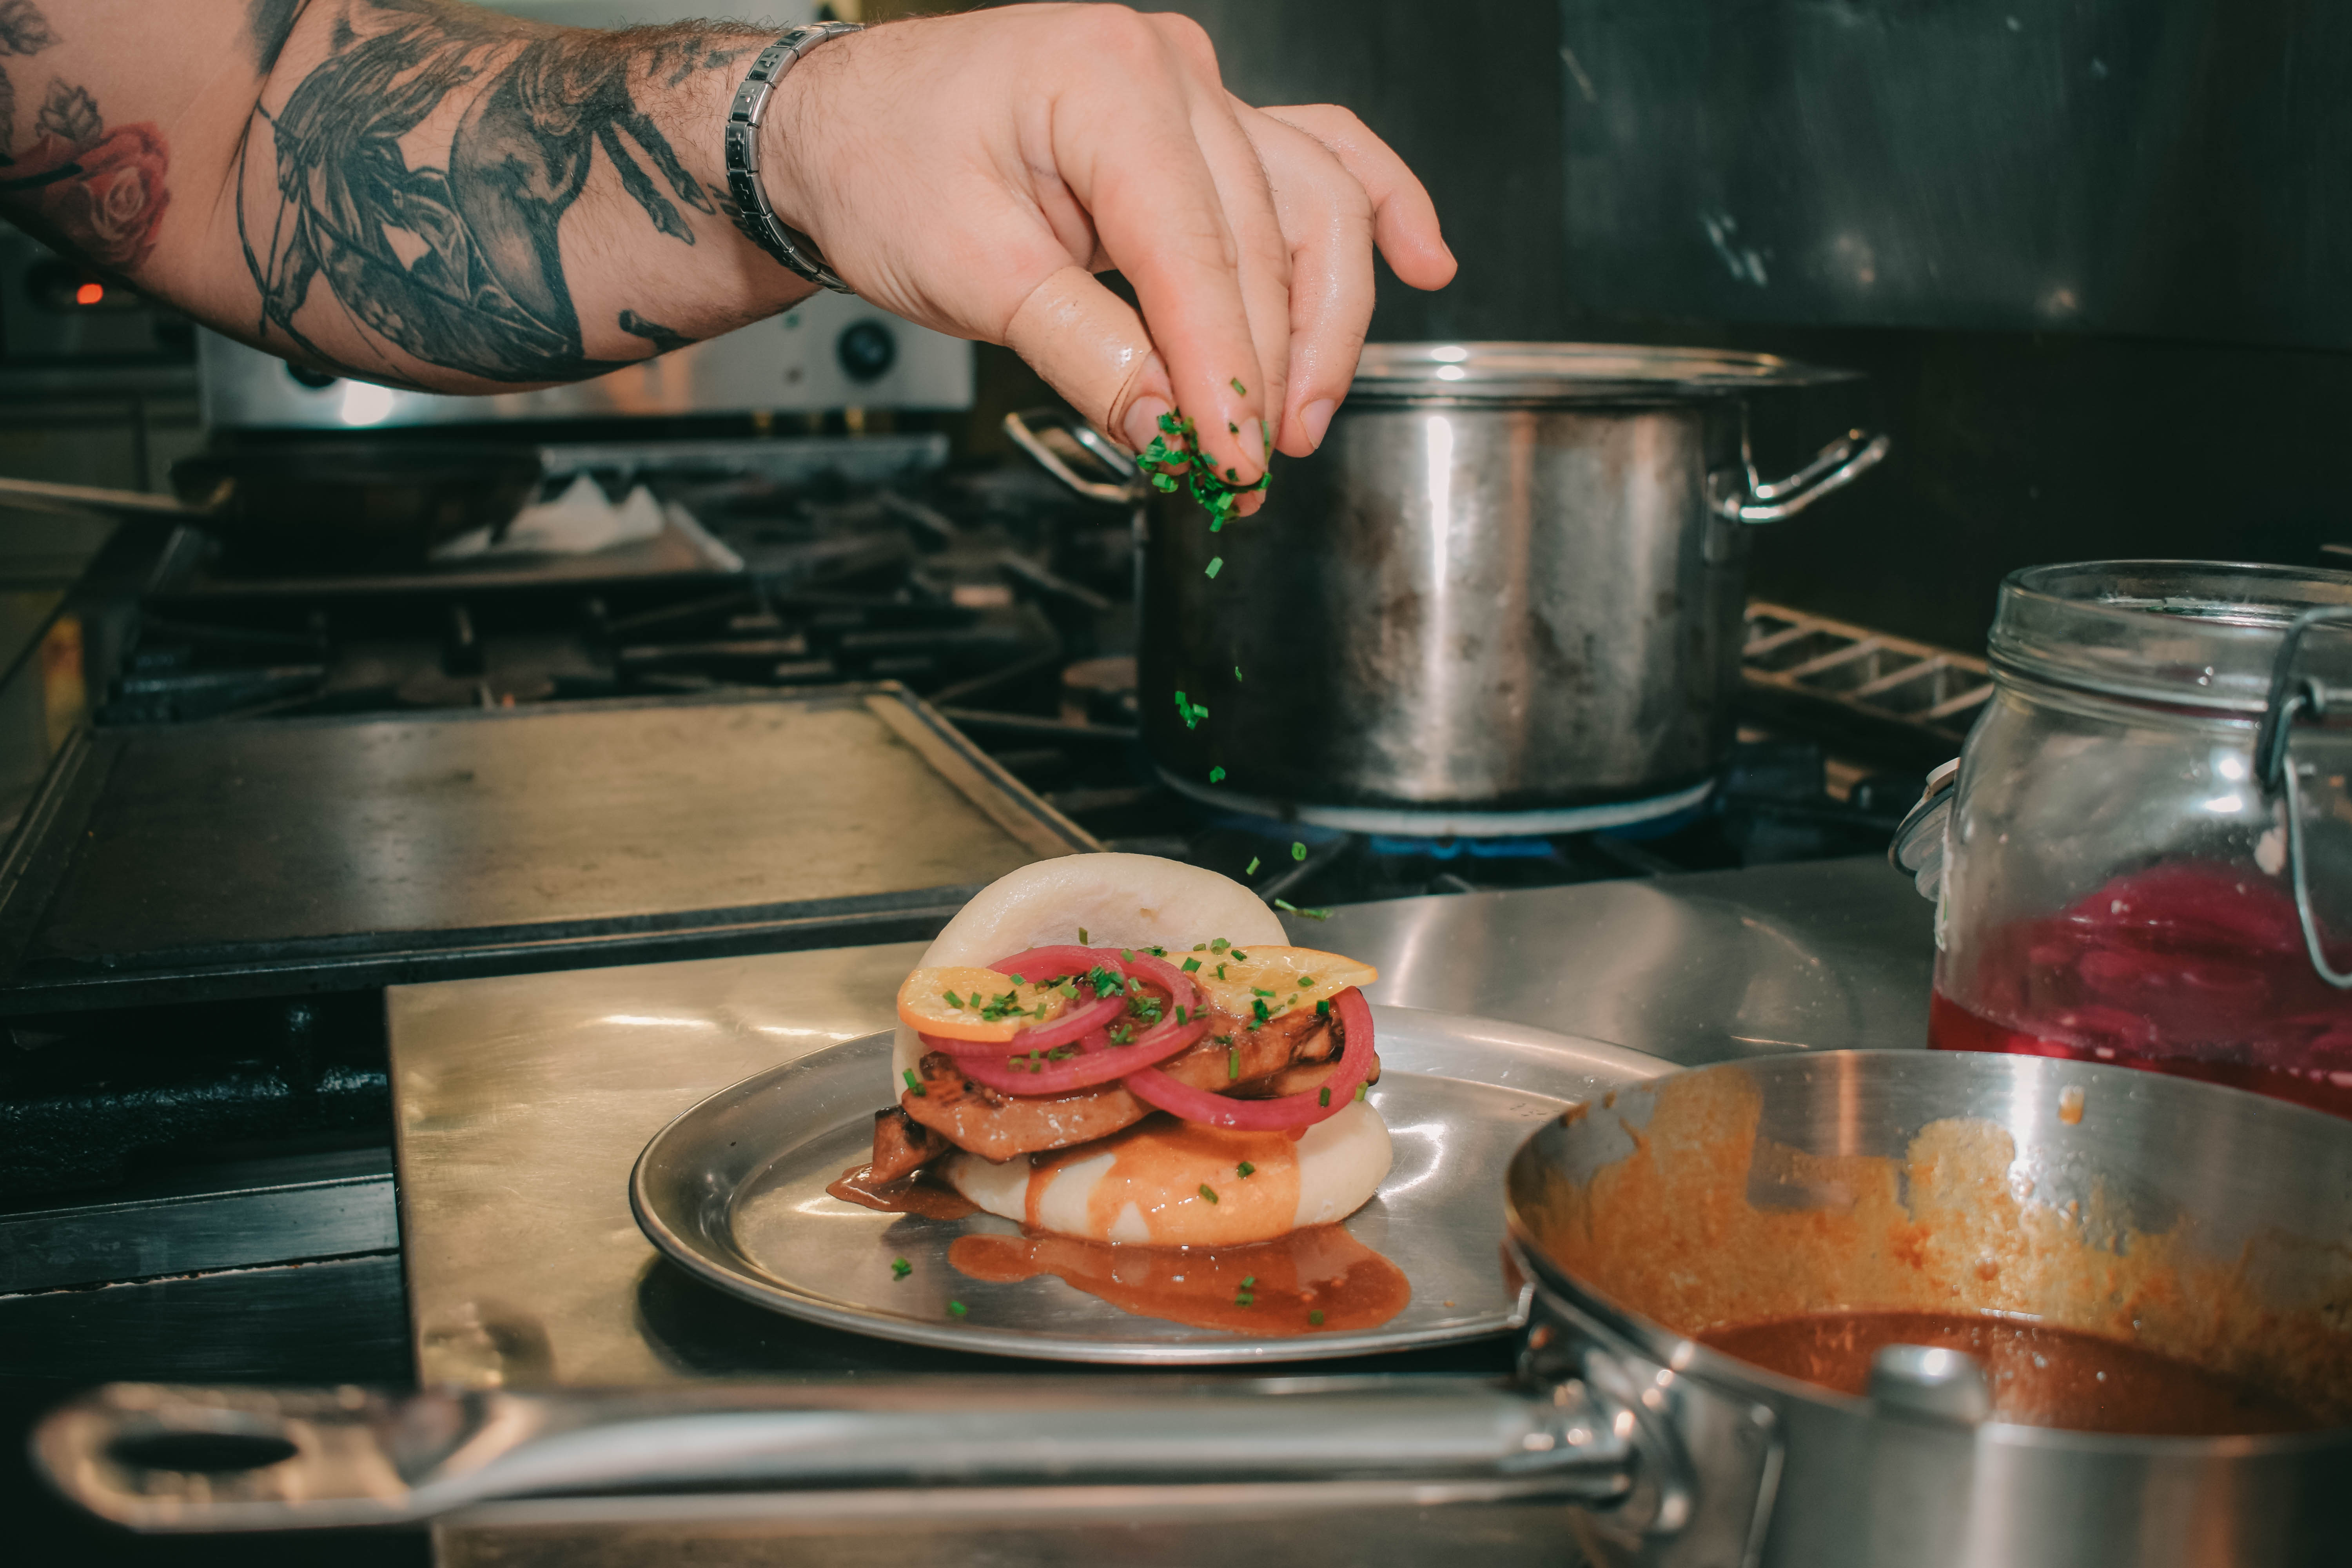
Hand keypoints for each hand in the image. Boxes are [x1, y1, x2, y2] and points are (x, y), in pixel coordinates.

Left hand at [766, 4, 1454, 501]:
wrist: (834, 131)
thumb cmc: (881, 169)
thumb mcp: (969, 275)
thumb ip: (1083, 352)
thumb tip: (1171, 424)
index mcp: (1108, 84)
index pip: (1201, 252)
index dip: (1228, 370)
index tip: (1234, 460)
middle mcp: (1172, 73)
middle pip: (1273, 234)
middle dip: (1272, 365)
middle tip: (1251, 466)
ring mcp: (1198, 91)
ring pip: (1312, 205)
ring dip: (1323, 319)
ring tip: (1303, 417)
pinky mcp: (1203, 124)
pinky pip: (1314, 156)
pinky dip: (1376, 210)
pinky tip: (1425, 261)